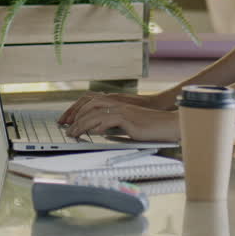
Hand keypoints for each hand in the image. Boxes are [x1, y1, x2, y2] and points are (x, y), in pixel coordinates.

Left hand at [66, 103, 180, 142]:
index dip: (77, 110)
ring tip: (74, 133)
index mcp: (116, 104)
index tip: (67, 121)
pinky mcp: (129, 119)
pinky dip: (99, 125)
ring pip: (96, 113)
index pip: (91, 102)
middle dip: (75, 116)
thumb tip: (98, 130)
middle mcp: (118, 104)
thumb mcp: (128, 124)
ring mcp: (123, 111)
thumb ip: (114, 124)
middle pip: (90, 105)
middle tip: (66, 129)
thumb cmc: (151, 126)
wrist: (168, 124)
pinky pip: (110, 119)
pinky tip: (93, 132)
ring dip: (82, 124)